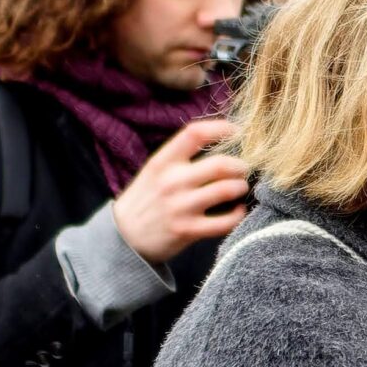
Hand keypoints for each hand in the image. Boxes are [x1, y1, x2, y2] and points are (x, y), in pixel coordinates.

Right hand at [112, 119, 246, 262]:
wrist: (124, 236)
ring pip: (227, 190)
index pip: (194, 134)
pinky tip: (238, 210)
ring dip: (241, 187)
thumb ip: (180, 157)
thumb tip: (220, 141)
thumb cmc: (146, 198)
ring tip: (240, 187)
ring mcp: (180, 207)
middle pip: (220, 164)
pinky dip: (239, 214)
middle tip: (243, 169)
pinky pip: (227, 221)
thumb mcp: (154, 171)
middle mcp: (171, 182)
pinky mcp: (188, 230)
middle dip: (240, 165)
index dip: (221, 129)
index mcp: (162, 162)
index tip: (236, 131)